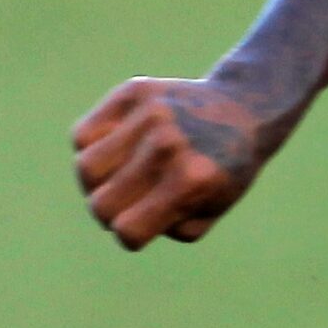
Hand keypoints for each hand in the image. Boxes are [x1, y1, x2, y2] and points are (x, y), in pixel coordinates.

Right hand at [72, 76, 273, 250]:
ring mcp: (150, 114)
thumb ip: (166, 227)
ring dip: (98, 182)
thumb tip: (122, 215)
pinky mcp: (133, 92)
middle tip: (131, 200)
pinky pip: (83, 135)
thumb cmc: (224, 168)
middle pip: (100, 204)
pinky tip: (120, 146)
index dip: (132, 236)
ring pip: (86, 168)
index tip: (146, 222)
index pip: (128, 230)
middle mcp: (169, 145)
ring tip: (121, 174)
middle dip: (111, 213)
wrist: (245, 109)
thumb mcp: (211, 210)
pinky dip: (93, 148)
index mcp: (192, 180)